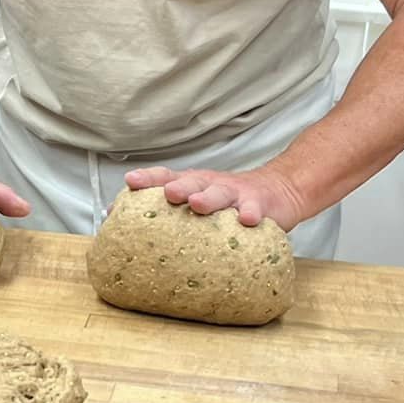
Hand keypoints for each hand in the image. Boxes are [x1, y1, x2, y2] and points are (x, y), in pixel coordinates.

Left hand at [123, 164, 304, 228]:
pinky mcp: (261, 204)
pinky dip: (250, 213)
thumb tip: (124, 226)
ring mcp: (236, 193)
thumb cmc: (228, 203)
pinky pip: (255, 209)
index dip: (148, 178)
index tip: (130, 182)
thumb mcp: (201, 203)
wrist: (279, 192)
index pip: (166, 176)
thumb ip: (171, 214)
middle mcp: (211, 184)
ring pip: (220, 193)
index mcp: (193, 185)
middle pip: (191, 181)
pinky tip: (246, 220)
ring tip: (197, 204)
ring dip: (208, 198)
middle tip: (166, 193)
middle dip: (177, 186)